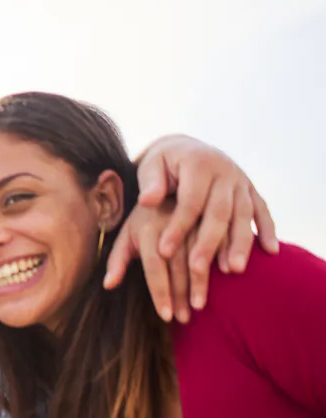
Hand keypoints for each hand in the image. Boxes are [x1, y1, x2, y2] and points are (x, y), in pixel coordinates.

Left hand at [104, 134, 278, 320]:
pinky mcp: (251, 189)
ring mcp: (241, 181)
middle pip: (219, 212)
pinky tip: (270, 252)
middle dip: (209, 243)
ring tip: (233, 270)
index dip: (177, 227)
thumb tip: (148, 201)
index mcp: (198, 164)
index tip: (163, 252)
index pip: (189, 201)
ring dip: (240, 243)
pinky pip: (263, 210)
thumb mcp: (150, 166)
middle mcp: (224, 171)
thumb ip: (150, 183)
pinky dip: (269, 230)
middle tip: (197, 270)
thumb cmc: (162, 163)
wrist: (187, 147)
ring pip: (244, 214)